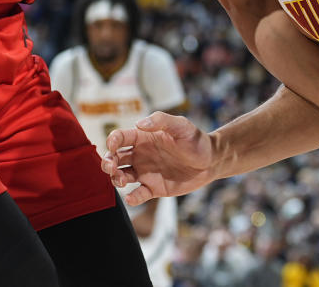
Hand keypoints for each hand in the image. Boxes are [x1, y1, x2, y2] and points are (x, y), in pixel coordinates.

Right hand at [100, 112, 215, 206]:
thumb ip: (161, 121)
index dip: (112, 141)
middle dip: (107, 162)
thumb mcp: (181, 126)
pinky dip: (132, 198)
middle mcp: (141, 155)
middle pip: (114, 158)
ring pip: (121, 176)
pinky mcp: (154, 188)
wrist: (211, 160)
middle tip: (111, 167)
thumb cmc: (196, 140)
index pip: (120, 138)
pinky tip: (132, 197)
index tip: (113, 146)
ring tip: (122, 181)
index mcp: (144, 138)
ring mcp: (146, 172)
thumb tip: (138, 123)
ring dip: (115, 179)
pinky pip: (137, 194)